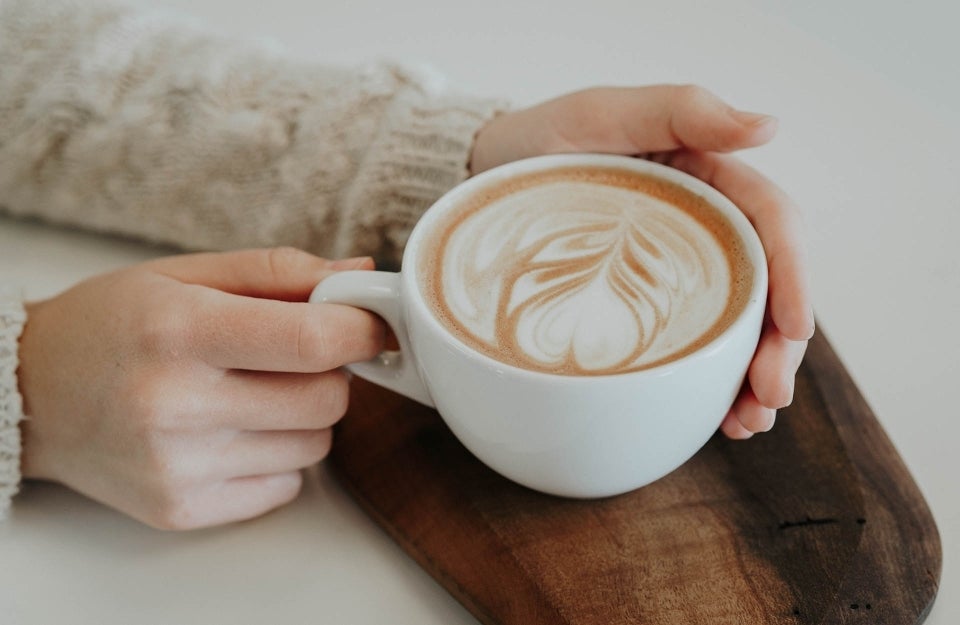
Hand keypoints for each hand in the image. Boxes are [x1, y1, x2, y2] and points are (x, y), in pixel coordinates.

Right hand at [17, 248, 384, 528]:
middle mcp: (175, 404)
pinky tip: (234, 433)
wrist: (31, 395)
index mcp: (180, 331)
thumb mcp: (185, 275)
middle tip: (294, 357)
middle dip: (330, 373)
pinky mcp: (180, 509)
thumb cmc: (111, 325)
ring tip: (253, 394)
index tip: (371, 324)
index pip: (313, 340)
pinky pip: (285, 486)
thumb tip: (361, 273)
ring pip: (315, 447)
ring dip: (304, 417)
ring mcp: (177, 466)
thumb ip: (278, 272)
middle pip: (327, 399)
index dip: (362, 330)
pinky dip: (278, 458)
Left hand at [471, 85, 813, 437]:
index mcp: (707, 182)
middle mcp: (702, 231)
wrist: (485, 179)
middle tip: (769, 399)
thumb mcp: (602, 114)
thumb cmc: (540, 141)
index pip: (772, 226)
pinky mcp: (645, 307)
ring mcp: (675, 274)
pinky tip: (716, 416)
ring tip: (748, 424)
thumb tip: (769, 126)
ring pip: (735, 327)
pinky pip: (689, 347)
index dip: (794, 277)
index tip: (794, 329)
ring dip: (752, 378)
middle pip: (764, 289)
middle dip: (778, 347)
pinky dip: (709, 383)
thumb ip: (681, 110)